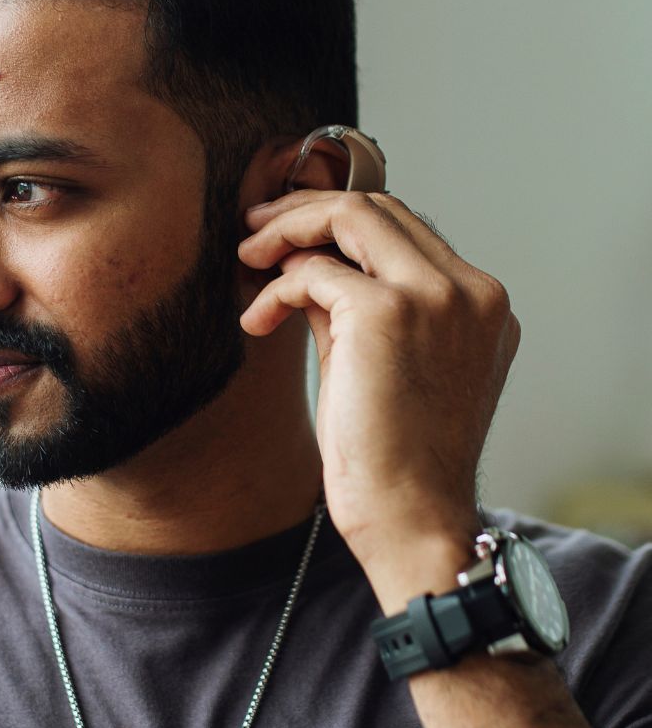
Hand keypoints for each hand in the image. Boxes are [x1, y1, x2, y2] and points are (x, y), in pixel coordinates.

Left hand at [238, 190, 520, 596]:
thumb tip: (303, 262)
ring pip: (350, 215)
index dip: (338, 221)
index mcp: (481, 304)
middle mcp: (470, 291)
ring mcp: (435, 296)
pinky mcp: (388, 312)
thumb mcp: (380, 364)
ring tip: (246, 256)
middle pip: (379, 208)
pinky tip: (255, 321)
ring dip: (286, 229)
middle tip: (255, 231)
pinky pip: (312, 271)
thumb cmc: (394, 457)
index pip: (404, 229)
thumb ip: (354, 306)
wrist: (411, 519)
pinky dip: (275, 289)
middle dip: (306, 210)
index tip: (288, 234)